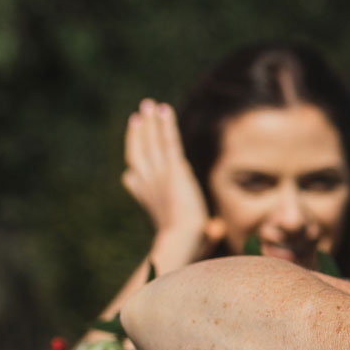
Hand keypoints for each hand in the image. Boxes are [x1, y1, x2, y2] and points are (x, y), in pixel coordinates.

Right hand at [122, 100, 216, 257]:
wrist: (182, 240)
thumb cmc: (190, 244)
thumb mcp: (196, 233)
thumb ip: (205, 228)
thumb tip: (218, 229)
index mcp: (150, 200)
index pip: (136, 180)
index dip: (133, 168)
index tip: (131, 157)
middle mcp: (149, 183)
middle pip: (138, 153)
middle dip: (138, 134)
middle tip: (137, 116)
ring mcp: (159, 174)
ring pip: (150, 142)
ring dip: (149, 122)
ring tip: (147, 105)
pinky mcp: (173, 169)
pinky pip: (168, 141)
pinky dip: (165, 125)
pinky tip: (163, 109)